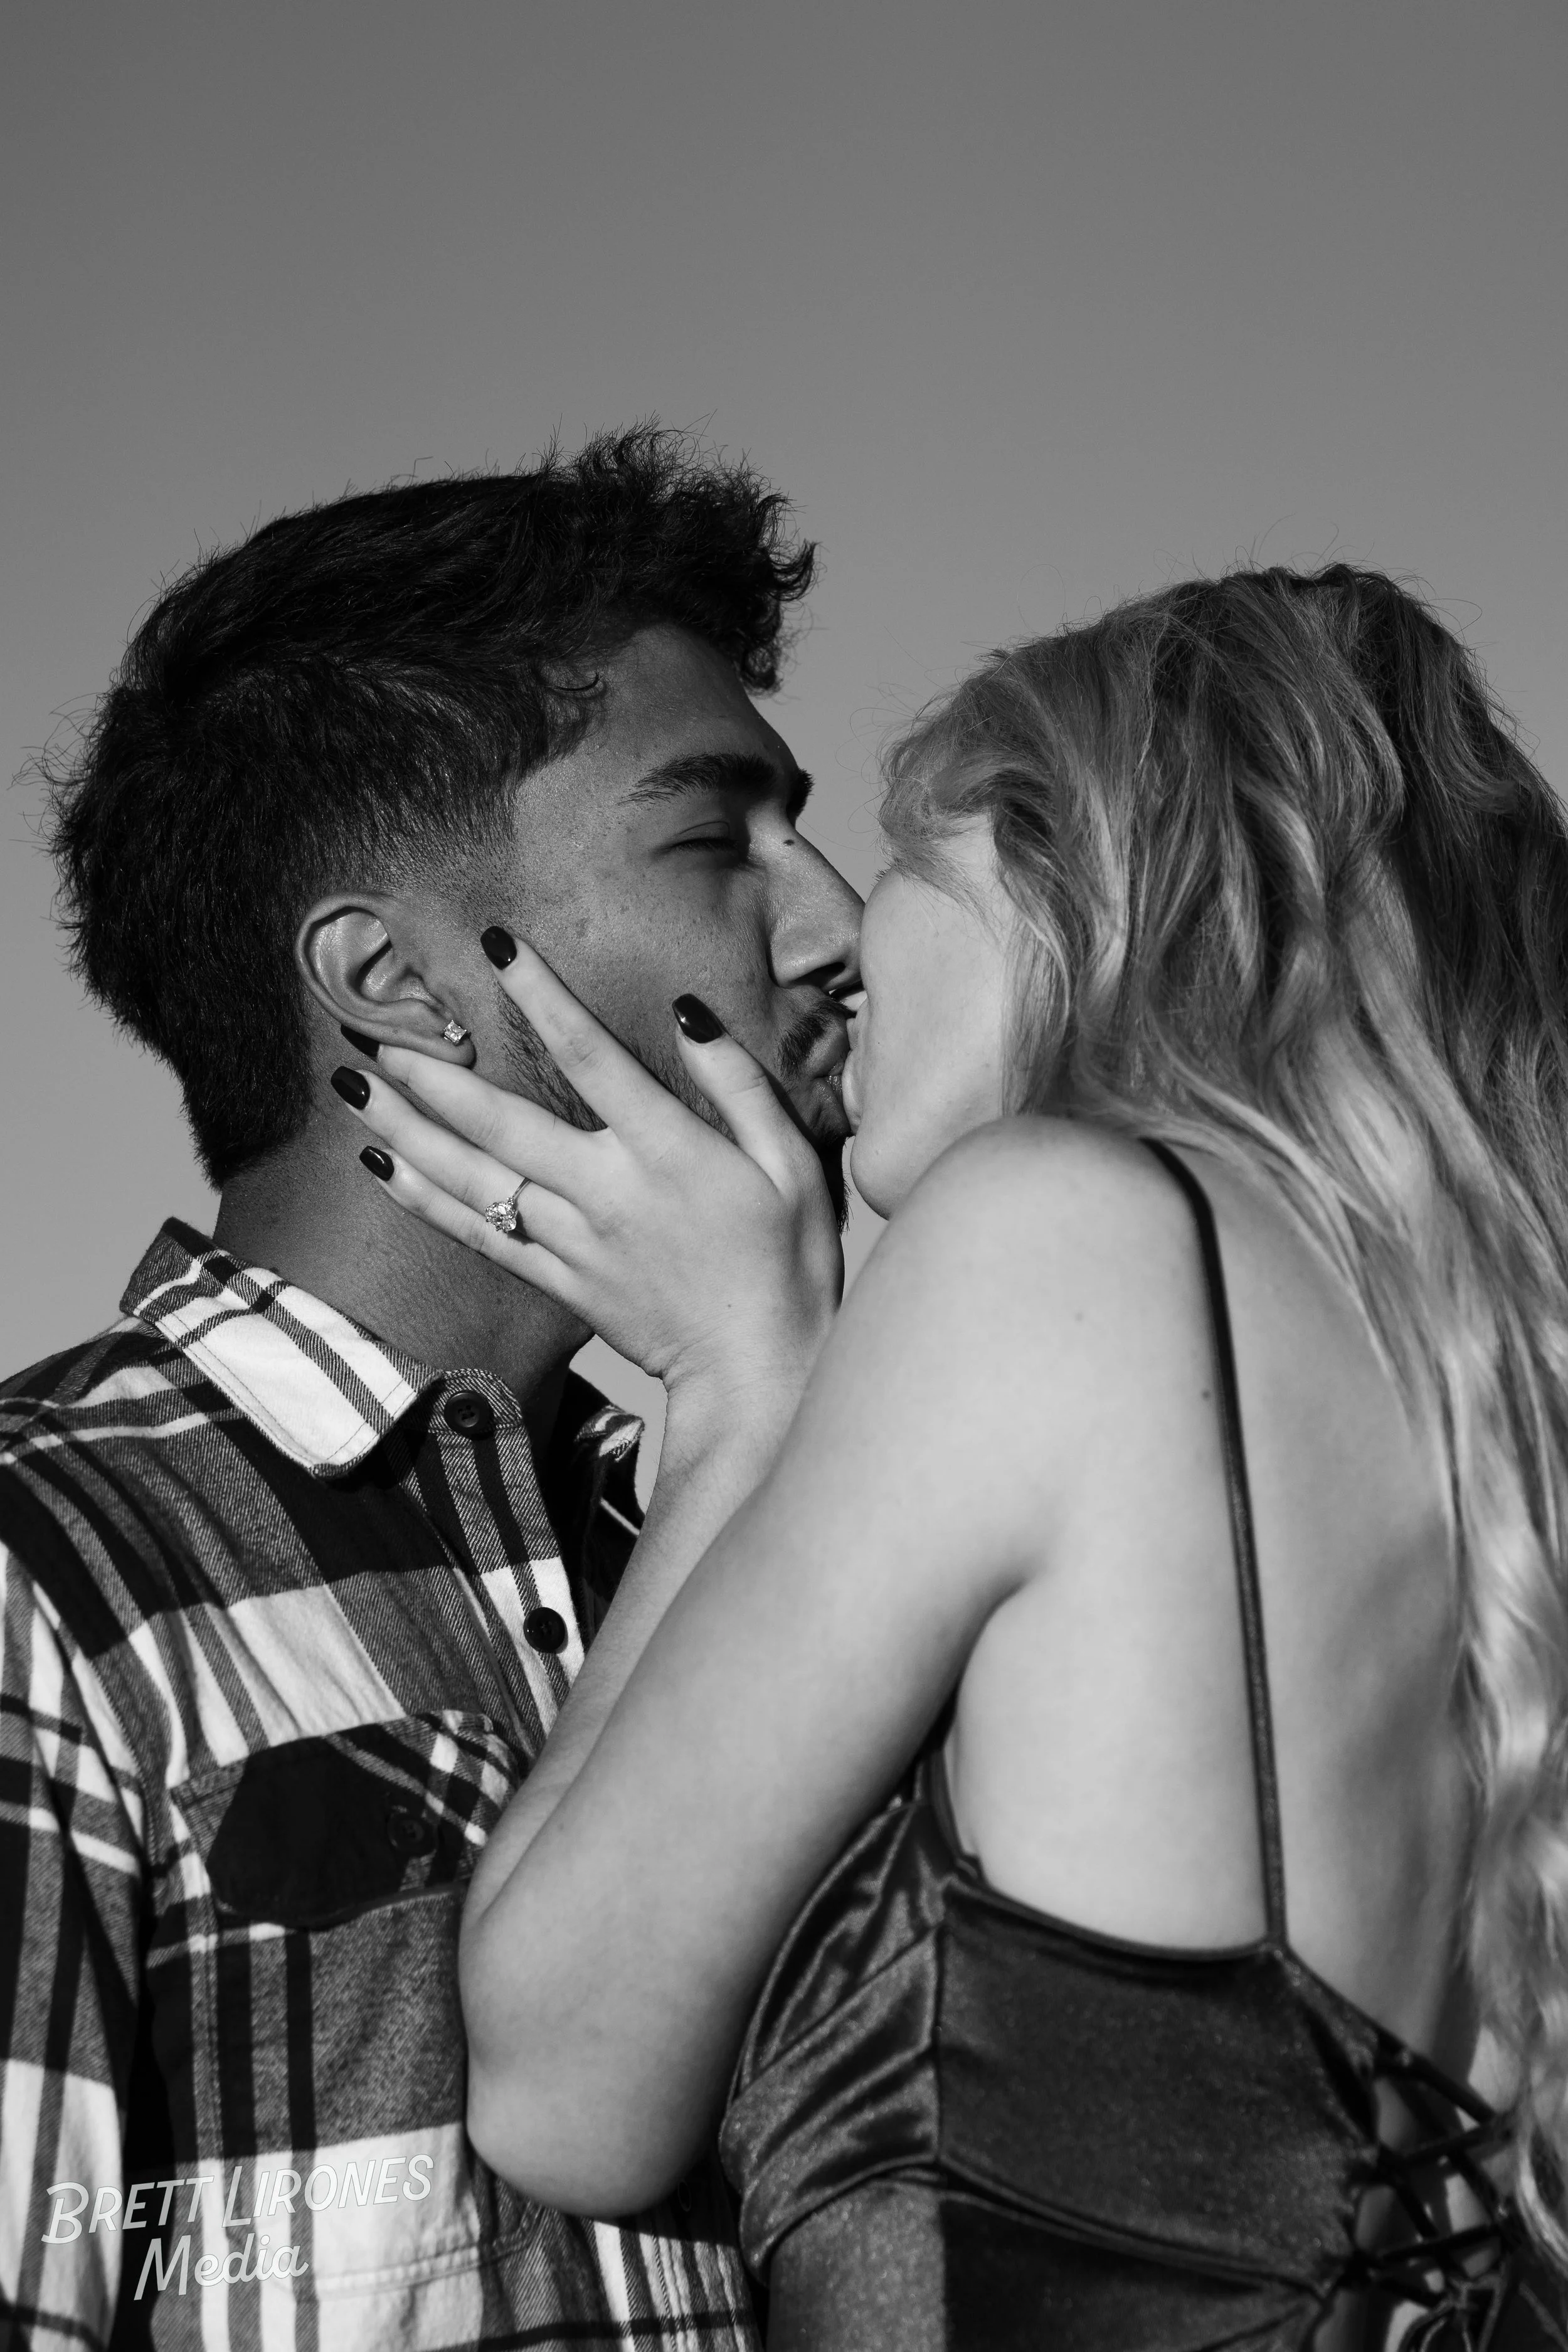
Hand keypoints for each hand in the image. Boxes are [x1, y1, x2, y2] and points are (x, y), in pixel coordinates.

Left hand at [333, 936, 843, 1405]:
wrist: (759, 1368)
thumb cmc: (788, 1259)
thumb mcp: (793, 1162)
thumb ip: (740, 1084)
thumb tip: (686, 1013)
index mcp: (667, 1150)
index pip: (591, 1058)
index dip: (542, 998)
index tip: (497, 948)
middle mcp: (607, 1191)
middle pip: (502, 1123)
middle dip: (433, 1075)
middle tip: (375, 1032)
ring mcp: (575, 1240)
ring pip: (475, 1178)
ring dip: (408, 1131)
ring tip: (353, 1089)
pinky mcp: (559, 1281)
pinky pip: (479, 1237)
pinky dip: (426, 1203)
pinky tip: (383, 1169)